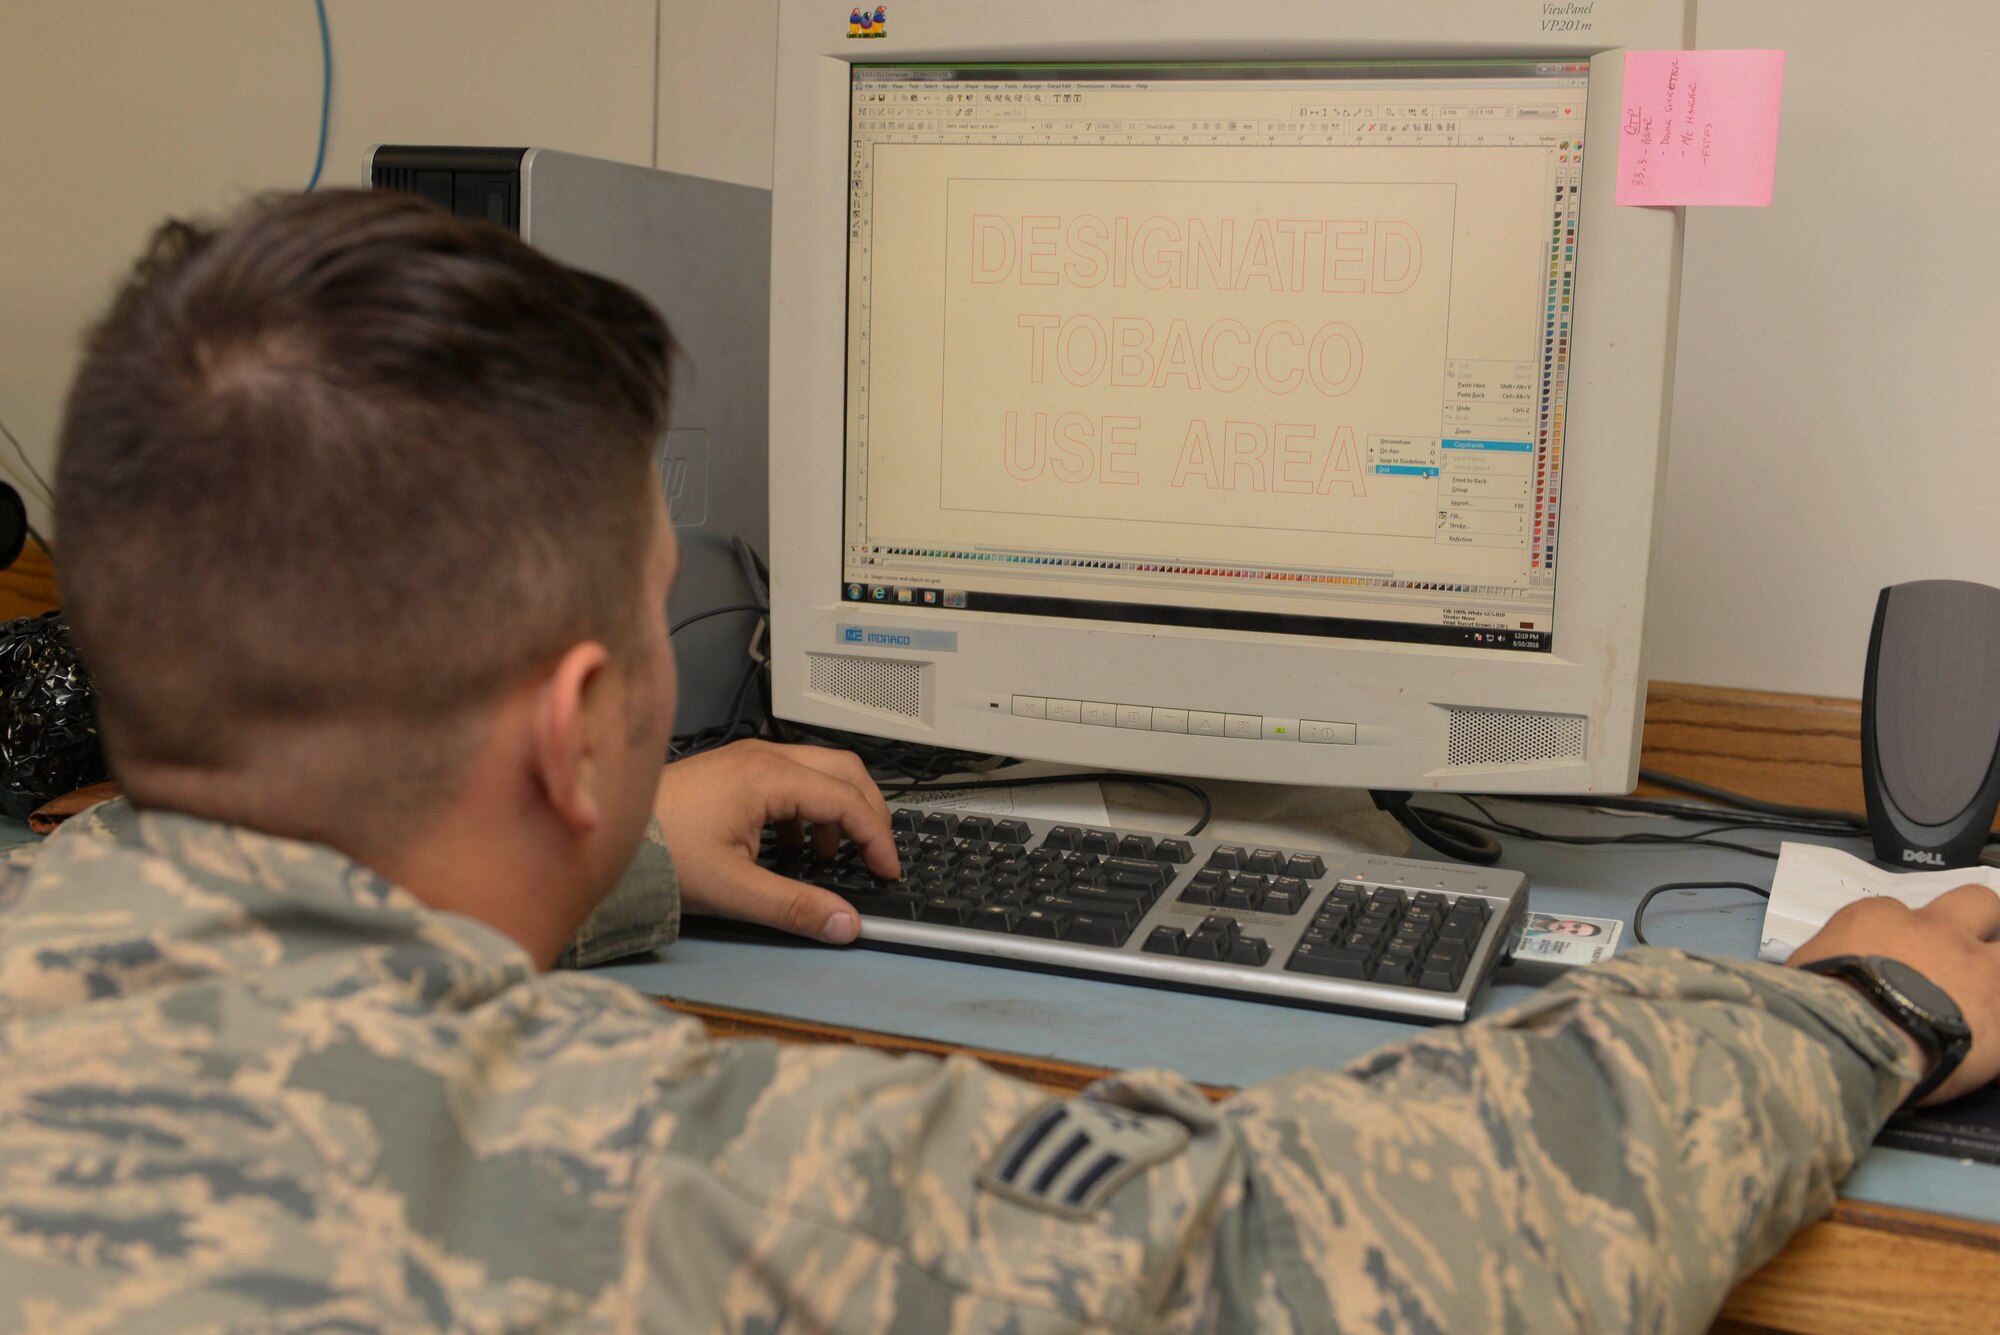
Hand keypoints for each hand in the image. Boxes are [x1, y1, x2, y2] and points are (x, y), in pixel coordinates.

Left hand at [652, 740, 898, 944]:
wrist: (603, 835)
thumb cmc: (658, 853)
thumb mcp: (733, 889)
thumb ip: (795, 907)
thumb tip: (844, 924)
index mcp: (768, 777)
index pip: (848, 800)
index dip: (877, 838)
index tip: (887, 871)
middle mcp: (762, 757)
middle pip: (845, 771)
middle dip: (869, 813)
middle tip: (875, 855)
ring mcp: (746, 759)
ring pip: (819, 770)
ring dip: (838, 809)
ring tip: (829, 856)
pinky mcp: (733, 770)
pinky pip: (792, 777)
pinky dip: (808, 807)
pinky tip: (792, 845)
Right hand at [1789, 884, 1999, 1104]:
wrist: (1855, 1036)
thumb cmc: (1816, 999)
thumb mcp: (1803, 967)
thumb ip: (1827, 961)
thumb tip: (1825, 972)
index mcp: (1880, 919)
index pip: (1897, 911)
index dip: (1899, 935)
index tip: (1891, 958)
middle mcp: (1937, 933)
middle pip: (1978, 901)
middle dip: (1978, 917)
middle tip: (1964, 949)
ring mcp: (1977, 970)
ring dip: (1992, 965)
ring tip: (1978, 991)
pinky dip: (1997, 1020)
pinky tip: (1985, 1033)